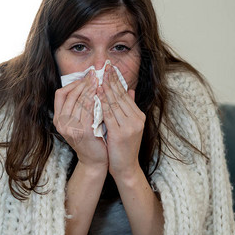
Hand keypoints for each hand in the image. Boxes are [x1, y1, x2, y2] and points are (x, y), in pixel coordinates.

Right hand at [53, 70, 107, 169]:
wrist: (95, 160)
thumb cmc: (90, 138)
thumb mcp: (80, 120)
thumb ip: (80, 104)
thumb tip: (88, 82)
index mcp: (58, 119)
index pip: (61, 94)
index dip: (73, 83)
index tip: (86, 76)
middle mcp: (61, 123)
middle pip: (70, 95)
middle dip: (83, 83)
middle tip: (95, 74)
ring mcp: (71, 128)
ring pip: (79, 101)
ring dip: (90, 88)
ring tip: (100, 80)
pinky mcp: (83, 132)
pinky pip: (89, 111)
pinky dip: (95, 100)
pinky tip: (102, 94)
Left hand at [97, 64, 145, 179]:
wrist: (126, 168)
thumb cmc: (123, 147)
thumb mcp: (128, 126)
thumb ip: (128, 108)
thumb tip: (130, 90)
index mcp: (138, 116)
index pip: (125, 94)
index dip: (117, 80)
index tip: (109, 69)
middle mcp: (136, 119)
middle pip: (120, 95)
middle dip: (111, 80)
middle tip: (104, 67)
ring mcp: (129, 126)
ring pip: (114, 102)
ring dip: (106, 88)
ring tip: (99, 77)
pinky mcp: (121, 133)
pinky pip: (109, 114)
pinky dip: (102, 102)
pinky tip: (96, 94)